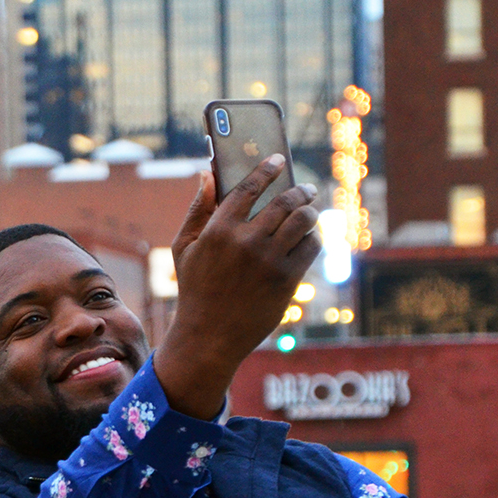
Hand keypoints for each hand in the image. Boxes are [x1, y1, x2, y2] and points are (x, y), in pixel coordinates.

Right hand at [155, 160, 319, 417]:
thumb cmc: (194, 289)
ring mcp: (269, 260)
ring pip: (303, 220)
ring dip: (310, 210)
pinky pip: (310, 247)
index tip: (279, 159)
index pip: (249, 187)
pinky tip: (309, 237)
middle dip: (300, 190)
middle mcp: (246, 241)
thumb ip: (197, 210)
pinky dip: (313, 237)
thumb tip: (207, 175)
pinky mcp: (287, 279)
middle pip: (285, 201)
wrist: (209, 337)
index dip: (267, 169)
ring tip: (311, 209)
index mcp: (218, 230)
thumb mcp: (184, 248)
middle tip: (306, 188)